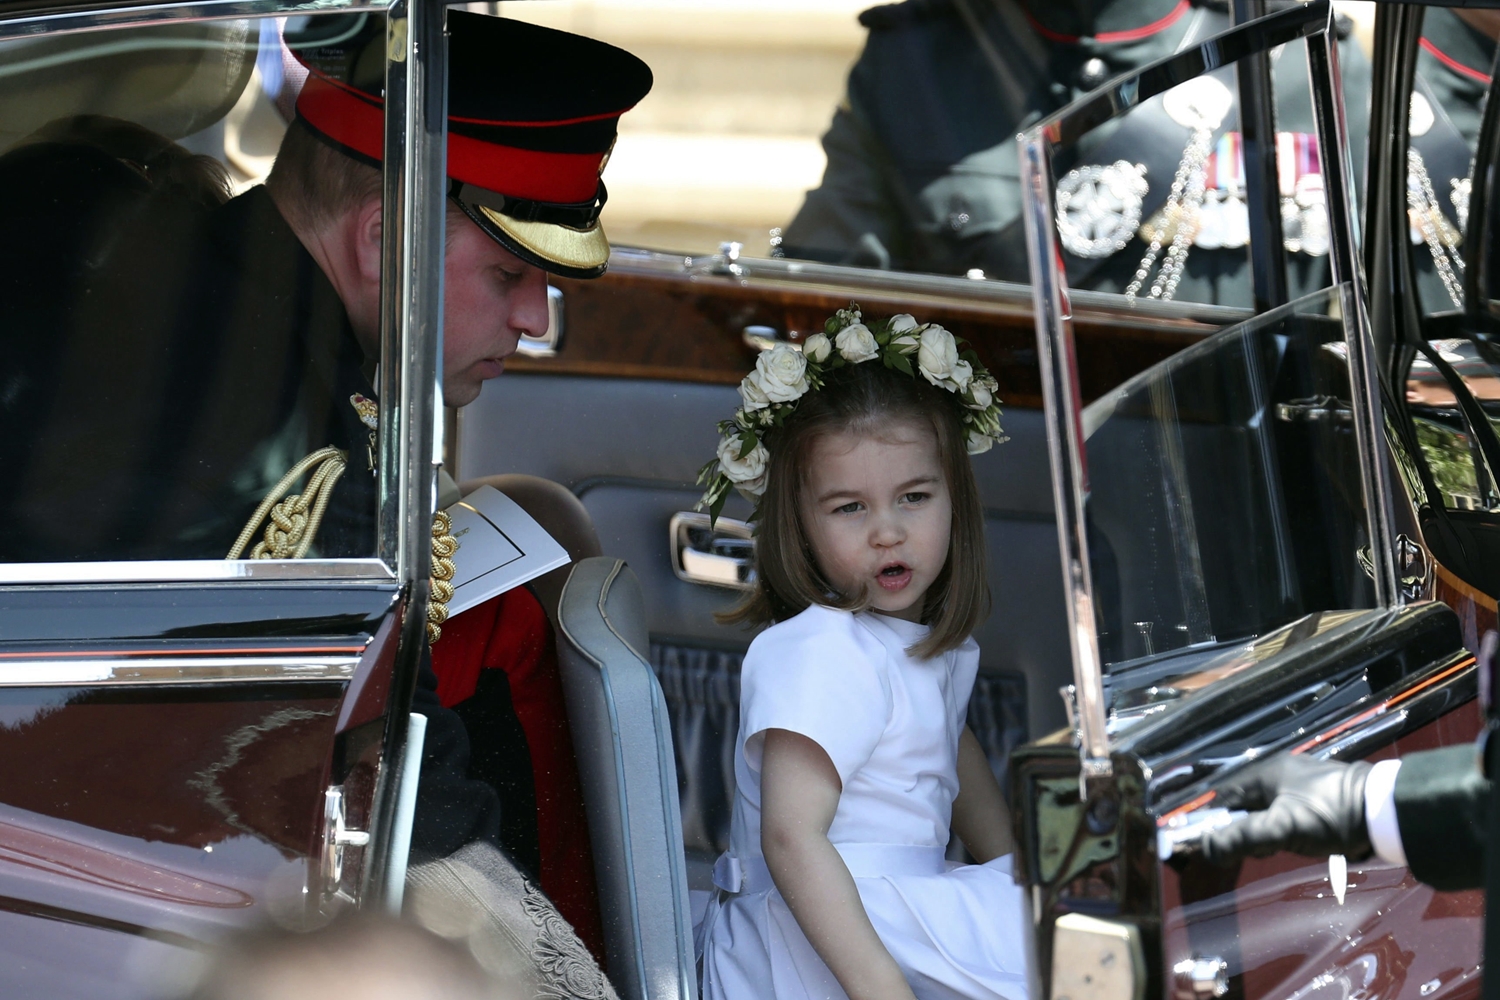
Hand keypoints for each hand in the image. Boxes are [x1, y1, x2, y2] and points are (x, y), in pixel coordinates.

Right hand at [1199, 754, 1372, 864]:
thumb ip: (1243, 837)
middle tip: (1260, 849)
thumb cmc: (1328, 814)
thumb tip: (1206, 848)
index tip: (1218, 845)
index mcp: (1266, 771)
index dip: (1216, 821)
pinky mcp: (1318, 798)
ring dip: (1266, 833)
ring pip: (1267, 812)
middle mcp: (1280, 773)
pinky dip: (1284, 831)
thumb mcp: (1282, 827)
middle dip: (1245, 830)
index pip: (1225, 796)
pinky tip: (1294, 843)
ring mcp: (1301, 784)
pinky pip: (1287, 815)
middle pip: (1245, 805)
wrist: (1385, 813)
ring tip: (1278, 848)